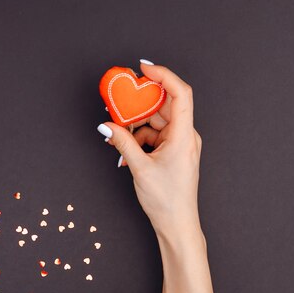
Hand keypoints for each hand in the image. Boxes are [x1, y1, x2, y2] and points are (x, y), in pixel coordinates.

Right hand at [98, 62, 201, 235]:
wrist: (177, 224)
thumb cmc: (166, 200)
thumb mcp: (139, 168)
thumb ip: (122, 142)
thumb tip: (107, 125)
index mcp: (184, 136)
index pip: (180, 93)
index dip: (164, 75)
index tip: (143, 69)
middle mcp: (186, 136)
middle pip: (165, 105)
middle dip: (140, 103)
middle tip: (119, 100)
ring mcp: (180, 143)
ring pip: (156, 121)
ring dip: (136, 124)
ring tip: (118, 133)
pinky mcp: (173, 151)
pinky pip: (155, 134)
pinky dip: (139, 138)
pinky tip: (126, 149)